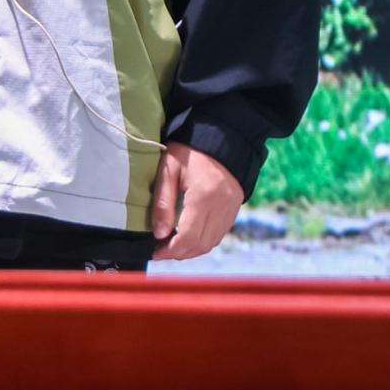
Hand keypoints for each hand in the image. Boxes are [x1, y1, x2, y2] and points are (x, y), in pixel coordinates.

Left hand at [149, 142, 246, 263]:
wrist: (220, 136)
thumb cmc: (190, 151)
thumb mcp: (169, 170)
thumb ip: (163, 203)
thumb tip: (159, 234)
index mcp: (203, 197)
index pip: (187, 237)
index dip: (170, 251)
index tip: (155, 252)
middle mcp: (221, 207)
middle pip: (201, 245)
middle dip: (179, 253)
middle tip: (161, 250)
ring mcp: (231, 209)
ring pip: (212, 243)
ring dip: (192, 250)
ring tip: (174, 245)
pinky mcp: (235, 209)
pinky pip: (219, 234)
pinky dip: (204, 241)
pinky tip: (190, 236)